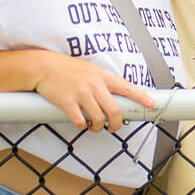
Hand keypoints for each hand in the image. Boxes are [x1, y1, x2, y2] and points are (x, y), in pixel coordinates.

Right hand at [32, 51, 155, 132]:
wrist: (43, 66)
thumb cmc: (67, 69)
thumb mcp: (90, 70)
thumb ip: (102, 83)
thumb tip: (116, 96)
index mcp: (102, 76)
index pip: (127, 87)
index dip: (141, 97)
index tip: (151, 104)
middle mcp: (94, 85)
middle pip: (114, 110)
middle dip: (116, 124)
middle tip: (113, 128)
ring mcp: (80, 93)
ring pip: (98, 119)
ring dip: (97, 127)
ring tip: (93, 127)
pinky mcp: (66, 102)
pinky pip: (79, 121)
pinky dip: (82, 126)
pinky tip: (80, 123)